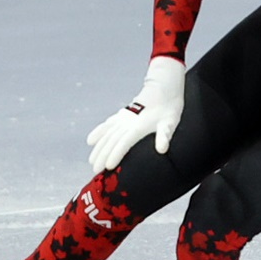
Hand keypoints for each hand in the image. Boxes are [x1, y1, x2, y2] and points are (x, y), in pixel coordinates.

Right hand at [86, 56, 184, 172]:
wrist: (163, 89)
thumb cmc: (168, 108)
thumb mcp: (170, 123)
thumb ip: (164, 136)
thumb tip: (162, 149)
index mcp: (138, 127)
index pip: (123, 143)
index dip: (115, 155)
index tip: (107, 166)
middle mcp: (127, 123)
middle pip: (111, 141)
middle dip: (102, 156)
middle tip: (95, 170)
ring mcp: (123, 118)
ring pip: (106, 134)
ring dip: (98, 147)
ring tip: (91, 160)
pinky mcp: (122, 115)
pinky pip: (106, 125)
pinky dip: (98, 132)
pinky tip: (91, 140)